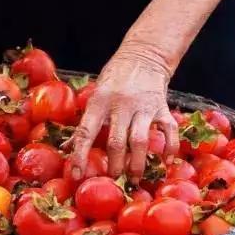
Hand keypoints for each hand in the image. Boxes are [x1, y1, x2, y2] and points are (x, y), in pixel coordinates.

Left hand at [68, 50, 178, 182]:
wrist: (143, 55)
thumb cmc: (114, 78)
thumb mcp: (96, 93)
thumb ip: (85, 121)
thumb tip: (65, 148)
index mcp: (99, 101)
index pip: (86, 131)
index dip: (80, 155)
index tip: (77, 175)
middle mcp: (121, 104)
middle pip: (116, 141)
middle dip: (114, 166)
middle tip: (113, 179)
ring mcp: (143, 106)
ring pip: (140, 141)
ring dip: (136, 163)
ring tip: (133, 178)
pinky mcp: (161, 107)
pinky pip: (168, 130)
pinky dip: (168, 148)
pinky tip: (165, 162)